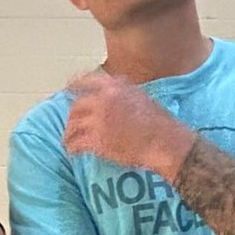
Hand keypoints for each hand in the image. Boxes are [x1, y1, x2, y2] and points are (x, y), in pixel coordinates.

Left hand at [62, 71, 194, 179]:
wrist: (166, 142)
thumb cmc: (160, 123)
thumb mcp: (140, 97)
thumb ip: (121, 93)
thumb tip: (111, 96)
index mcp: (114, 86)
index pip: (84, 81)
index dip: (73, 86)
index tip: (68, 91)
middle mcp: (103, 99)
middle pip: (76, 106)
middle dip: (73, 117)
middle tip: (72, 125)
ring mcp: (98, 119)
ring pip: (73, 125)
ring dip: (69, 134)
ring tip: (69, 142)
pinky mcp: (97, 140)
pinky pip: (76, 143)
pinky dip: (72, 148)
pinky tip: (72, 152)